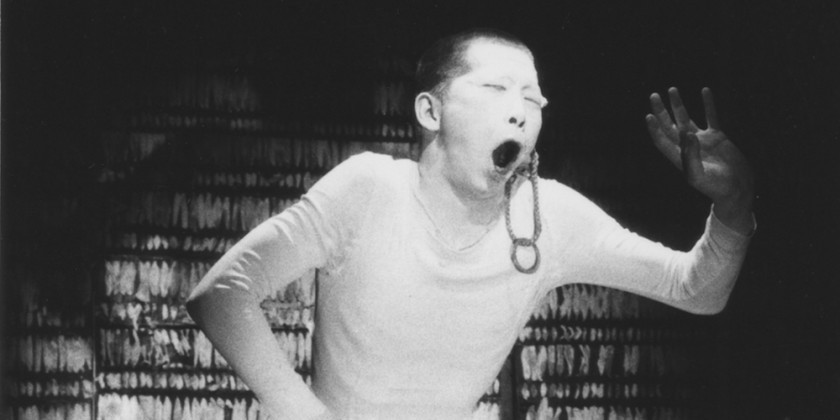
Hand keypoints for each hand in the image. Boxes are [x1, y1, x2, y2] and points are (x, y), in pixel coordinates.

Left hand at [646, 87, 754, 233]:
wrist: (737, 188)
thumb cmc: (716, 187)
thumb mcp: (699, 176)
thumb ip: (691, 156)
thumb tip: (687, 134)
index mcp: (679, 157)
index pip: (662, 140)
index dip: (654, 129)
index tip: (649, 115)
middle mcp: (687, 147)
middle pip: (669, 125)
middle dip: (661, 111)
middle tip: (653, 96)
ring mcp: (702, 140)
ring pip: (686, 118)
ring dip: (678, 105)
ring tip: (671, 89)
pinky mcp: (717, 137)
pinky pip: (711, 116)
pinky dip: (708, 104)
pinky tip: (705, 91)